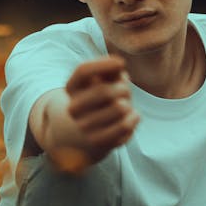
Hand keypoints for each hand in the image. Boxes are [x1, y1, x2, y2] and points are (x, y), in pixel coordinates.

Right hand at [49, 55, 139, 171]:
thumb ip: (110, 69)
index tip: (121, 62)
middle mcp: (73, 109)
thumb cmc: (101, 97)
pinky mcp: (98, 142)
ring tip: (125, 105)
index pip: (83, 71)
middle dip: (123, 88)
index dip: (103, 64)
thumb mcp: (102, 80)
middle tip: (125, 90)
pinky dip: (134, 117)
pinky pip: (125, 126)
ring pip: (120, 108)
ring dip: (129, 104)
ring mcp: (84, 127)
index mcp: (71, 89)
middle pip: (105, 91)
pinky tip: (131, 116)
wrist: (89, 131)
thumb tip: (119, 66)